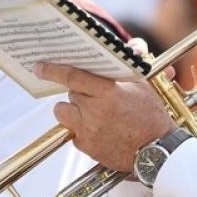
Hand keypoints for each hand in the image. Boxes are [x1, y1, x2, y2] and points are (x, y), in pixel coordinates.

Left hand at [36, 63, 175, 173]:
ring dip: (73, 110)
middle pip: (71, 94)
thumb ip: (134, 63)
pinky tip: (99, 131)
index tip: (40, 67)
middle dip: (79, 93)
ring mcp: (88, 130)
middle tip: (95, 97)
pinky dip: (82, 130)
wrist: (157, 151)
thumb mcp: (145, 86)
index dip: (53, 71)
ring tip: (90, 113)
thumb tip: (135, 45)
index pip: (71, 77)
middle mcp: (94, 111)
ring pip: (64, 113)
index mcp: (107, 93)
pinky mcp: (87, 147)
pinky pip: (73, 133)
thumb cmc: (152, 117)